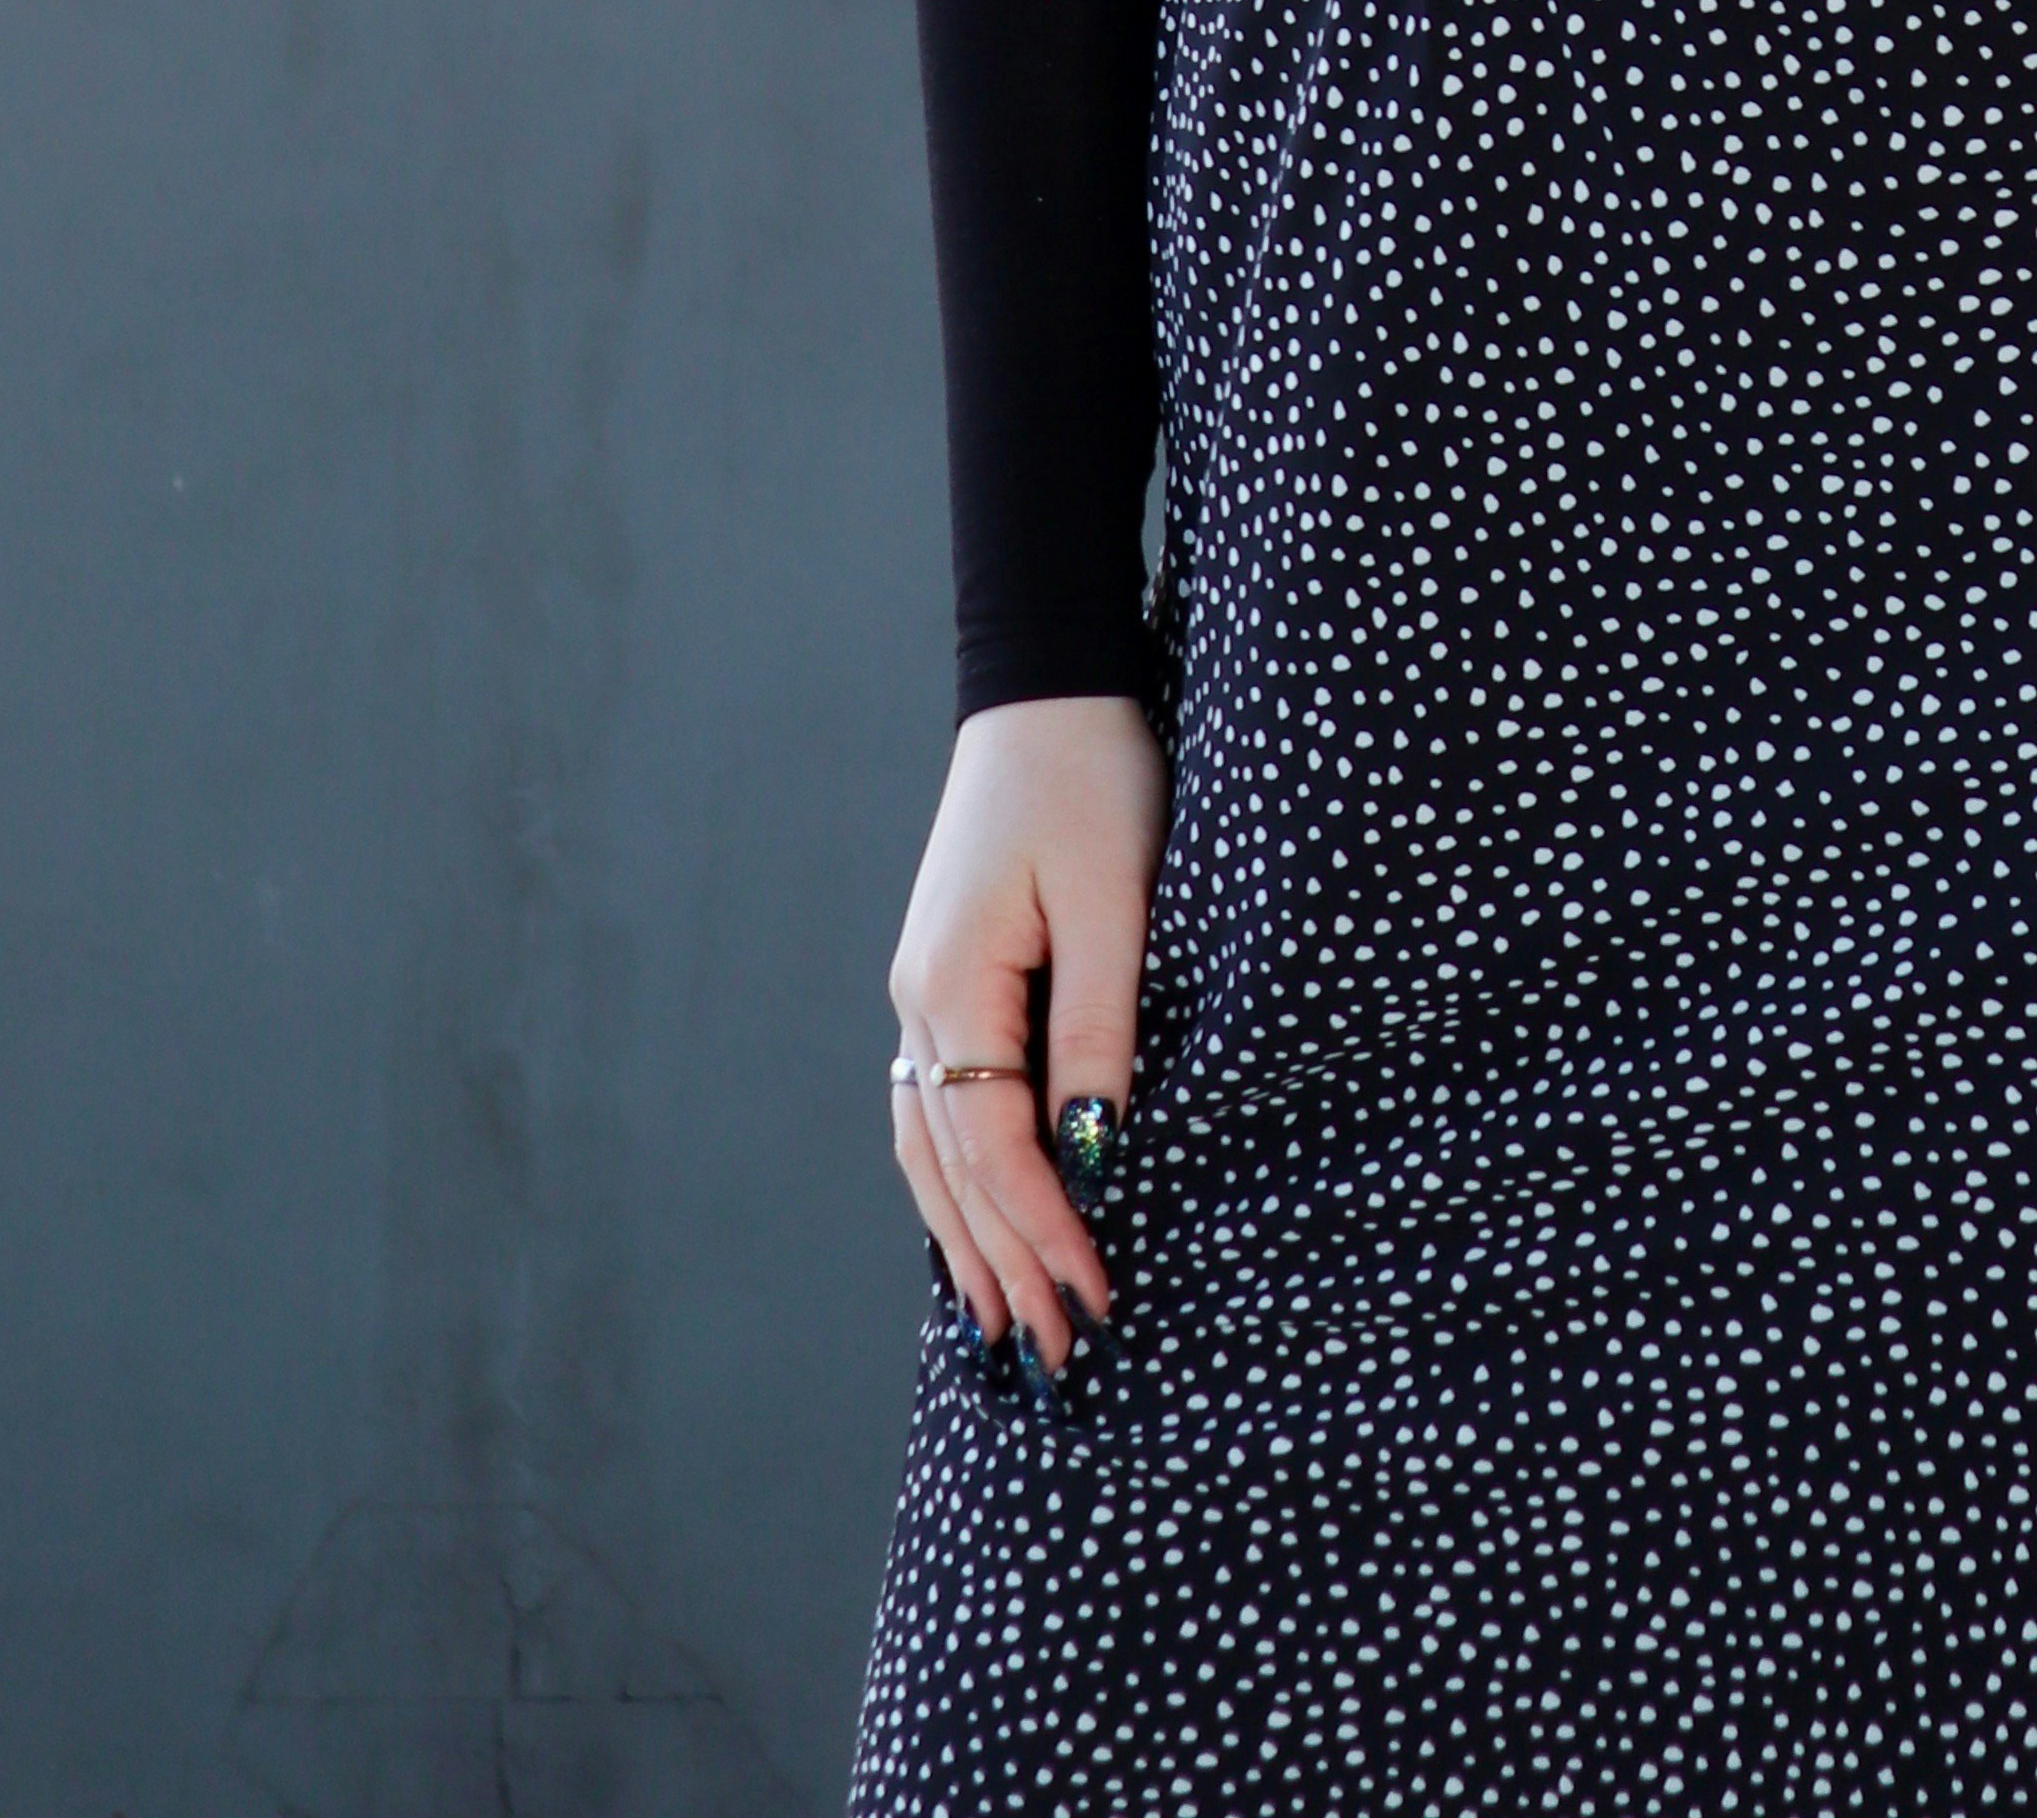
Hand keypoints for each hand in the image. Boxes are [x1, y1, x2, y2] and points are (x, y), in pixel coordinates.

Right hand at [886, 691, 1164, 1369]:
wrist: (1047, 683)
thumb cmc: (1093, 776)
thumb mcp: (1116, 897)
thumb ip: (1100, 1027)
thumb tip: (1098, 1151)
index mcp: (954, 984)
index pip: (995, 1147)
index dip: (1044, 1229)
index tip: (1095, 1296)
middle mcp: (920, 1000)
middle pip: (949, 1166)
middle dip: (1001, 1262)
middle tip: (1053, 1353)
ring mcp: (924, 989)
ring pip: (928, 1146)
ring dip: (965, 1237)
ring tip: (996, 1321)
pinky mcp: (949, 974)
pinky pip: (936, 1105)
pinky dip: (953, 1177)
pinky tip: (970, 1220)